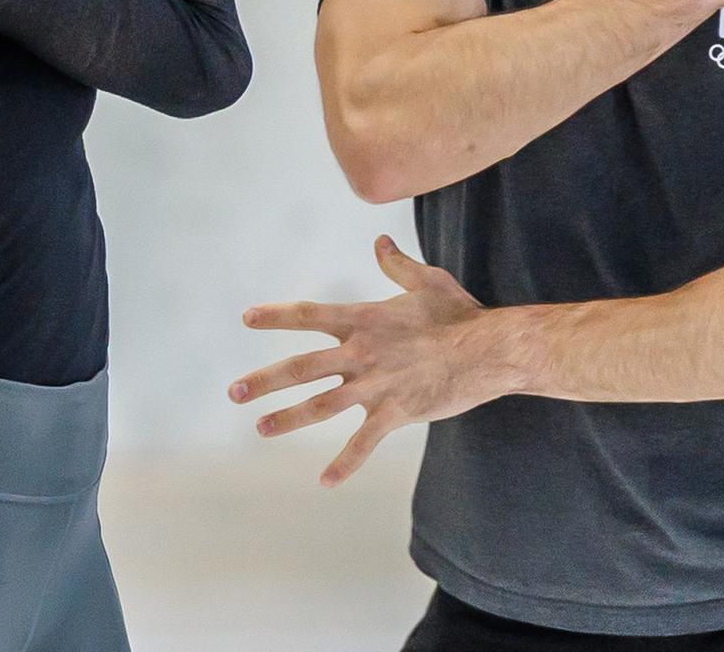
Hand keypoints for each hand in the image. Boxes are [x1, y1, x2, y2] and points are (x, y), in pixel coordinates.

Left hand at [229, 236, 510, 485]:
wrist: (489, 350)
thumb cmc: (459, 313)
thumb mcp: (427, 280)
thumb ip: (397, 265)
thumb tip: (379, 242)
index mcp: (363, 319)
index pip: (309, 315)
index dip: (276, 316)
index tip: (246, 318)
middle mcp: (361, 353)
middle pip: (302, 367)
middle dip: (265, 380)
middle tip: (234, 391)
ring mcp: (375, 386)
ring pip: (321, 406)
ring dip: (288, 418)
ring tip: (260, 428)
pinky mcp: (395, 413)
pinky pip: (363, 443)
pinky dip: (344, 463)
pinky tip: (325, 481)